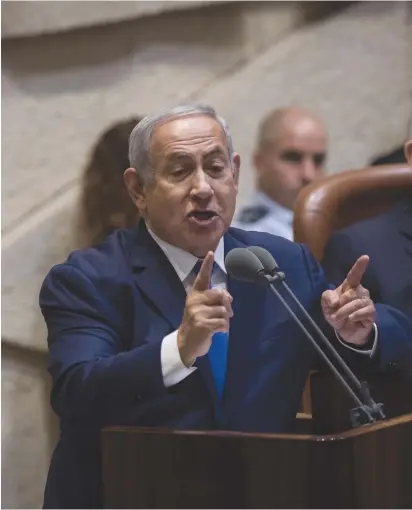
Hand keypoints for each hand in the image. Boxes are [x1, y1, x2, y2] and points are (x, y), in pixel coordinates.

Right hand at [177, 252, 232, 366]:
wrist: (186, 343)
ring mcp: (197, 312)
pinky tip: (218, 331)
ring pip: (224, 310)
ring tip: (218, 325)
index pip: (202, 278)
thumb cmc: (198, 322)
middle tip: (227, 314)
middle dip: (227, 305)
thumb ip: (215, 300)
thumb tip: (228, 298)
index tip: (210, 253)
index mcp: (195, 294)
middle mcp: (194, 301)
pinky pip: (223, 322)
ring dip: (226, 319)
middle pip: (220, 295)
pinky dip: (224, 328)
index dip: (206, 265)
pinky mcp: (203, 324)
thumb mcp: (203, 308)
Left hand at [321, 255, 375, 345]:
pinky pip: (365, 311)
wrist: (344, 331)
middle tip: (334, 313)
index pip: (354, 275)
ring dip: (344, 311)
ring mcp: (367, 302)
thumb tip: (335, 301)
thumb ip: (327, 297)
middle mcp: (360, 292)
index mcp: (349, 287)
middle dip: (340, 304)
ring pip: (356, 303)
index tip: (365, 257)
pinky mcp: (372, 313)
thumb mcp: (326, 305)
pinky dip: (356, 315)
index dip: (359, 266)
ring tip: (339, 318)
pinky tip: (351, 319)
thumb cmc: (336, 313)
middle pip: (350, 293)